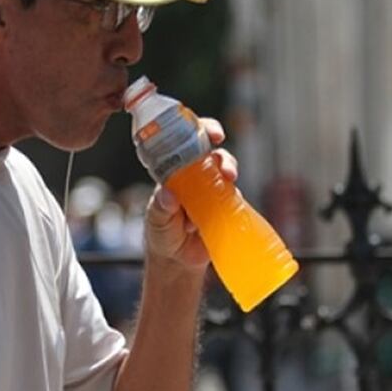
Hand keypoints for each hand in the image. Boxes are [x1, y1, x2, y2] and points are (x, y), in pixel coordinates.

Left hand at [144, 118, 237, 272]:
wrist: (178, 260)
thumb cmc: (162, 234)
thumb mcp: (156, 221)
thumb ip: (160, 208)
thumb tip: (168, 195)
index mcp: (174, 172)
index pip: (182, 142)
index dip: (193, 130)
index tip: (202, 129)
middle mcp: (195, 175)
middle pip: (209, 149)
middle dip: (214, 139)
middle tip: (218, 141)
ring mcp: (212, 189)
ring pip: (224, 168)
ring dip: (228, 165)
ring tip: (228, 176)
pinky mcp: (226, 205)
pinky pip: (234, 194)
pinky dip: (234, 193)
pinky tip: (230, 201)